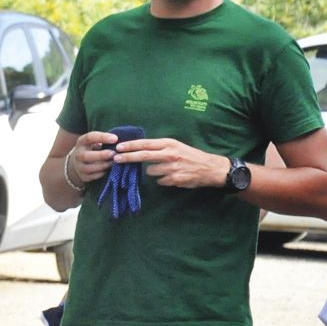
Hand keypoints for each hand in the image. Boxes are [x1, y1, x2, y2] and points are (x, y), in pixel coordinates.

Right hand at [65, 131, 117, 188]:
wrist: (80, 162)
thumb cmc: (94, 149)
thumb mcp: (96, 142)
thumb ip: (105, 141)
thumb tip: (121, 142)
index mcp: (82, 142)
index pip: (89, 137)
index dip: (102, 137)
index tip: (115, 139)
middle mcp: (78, 154)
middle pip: (86, 156)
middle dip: (101, 155)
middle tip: (113, 153)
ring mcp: (79, 166)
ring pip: (89, 168)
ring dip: (103, 165)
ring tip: (114, 162)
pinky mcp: (83, 177)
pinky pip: (93, 176)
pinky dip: (102, 173)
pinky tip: (109, 169)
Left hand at [113, 137, 230, 189]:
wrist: (210, 167)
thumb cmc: (190, 155)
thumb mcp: (176, 146)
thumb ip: (159, 148)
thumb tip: (139, 149)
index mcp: (169, 144)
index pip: (145, 144)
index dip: (131, 145)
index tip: (118, 147)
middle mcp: (170, 154)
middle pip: (143, 156)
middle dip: (128, 157)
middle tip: (116, 158)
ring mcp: (172, 167)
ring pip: (150, 171)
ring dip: (153, 172)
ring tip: (166, 169)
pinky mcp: (174, 179)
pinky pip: (160, 180)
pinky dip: (163, 179)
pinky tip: (173, 176)